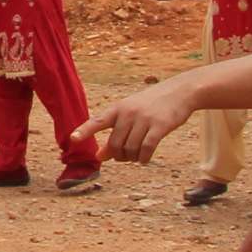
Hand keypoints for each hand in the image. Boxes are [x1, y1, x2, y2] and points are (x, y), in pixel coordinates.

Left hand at [85, 76, 199, 164]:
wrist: (179, 92)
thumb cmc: (150, 106)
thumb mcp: (130, 116)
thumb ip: (114, 136)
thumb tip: (99, 157)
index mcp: (118, 109)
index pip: (97, 121)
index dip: (85, 130)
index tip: (73, 139)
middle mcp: (128, 113)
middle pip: (115, 144)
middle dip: (118, 156)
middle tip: (124, 157)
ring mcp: (144, 119)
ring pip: (130, 149)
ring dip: (131, 158)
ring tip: (135, 157)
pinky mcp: (160, 126)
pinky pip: (146, 149)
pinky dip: (143, 158)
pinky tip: (144, 159)